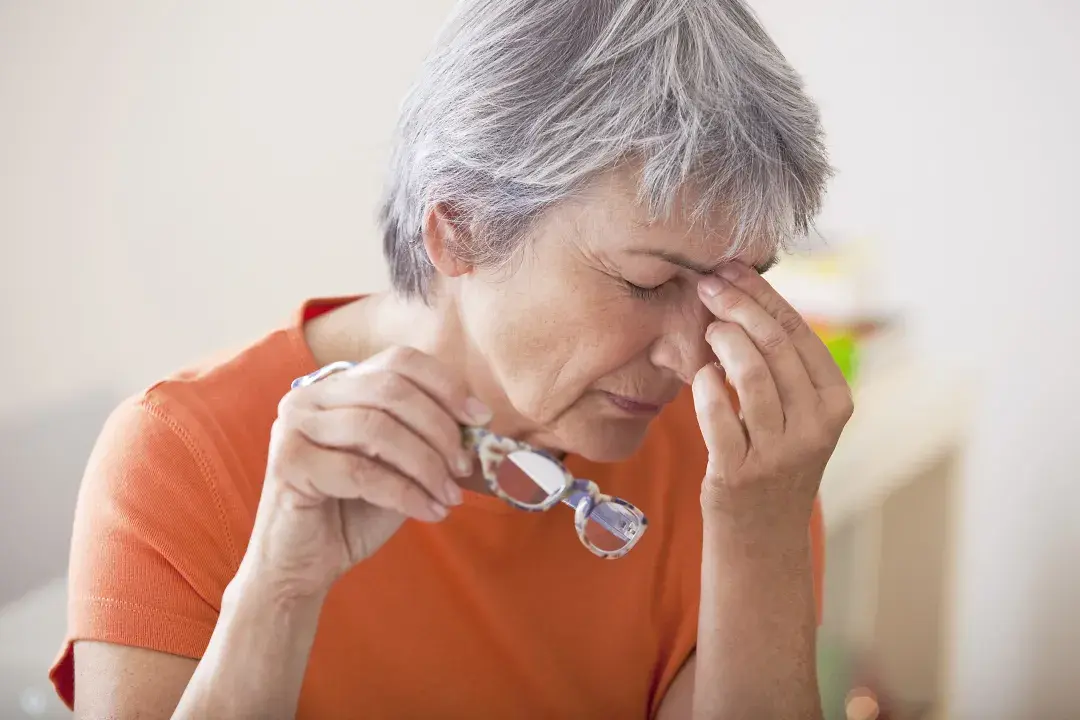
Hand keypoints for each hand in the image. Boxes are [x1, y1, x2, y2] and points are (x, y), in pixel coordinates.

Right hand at [240, 346, 489, 598]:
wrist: (303, 566)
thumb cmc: (354, 512)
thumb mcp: (400, 465)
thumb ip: (427, 436)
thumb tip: (479, 420)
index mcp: (339, 385)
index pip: (400, 361)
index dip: (446, 385)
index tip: (480, 418)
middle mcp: (310, 396)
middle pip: (391, 390)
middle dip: (439, 429)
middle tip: (465, 467)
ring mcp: (293, 427)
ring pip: (377, 429)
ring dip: (426, 464)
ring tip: (450, 496)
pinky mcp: (288, 464)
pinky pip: (361, 472)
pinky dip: (406, 494)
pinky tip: (430, 513)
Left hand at [692, 263, 853, 533]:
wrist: (762, 535)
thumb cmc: (773, 459)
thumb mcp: (797, 412)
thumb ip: (783, 362)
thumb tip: (748, 290)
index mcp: (835, 401)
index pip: (798, 330)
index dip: (759, 293)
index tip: (727, 268)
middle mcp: (816, 426)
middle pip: (774, 344)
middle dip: (736, 305)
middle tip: (705, 286)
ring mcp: (780, 452)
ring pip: (750, 374)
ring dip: (721, 341)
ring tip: (707, 332)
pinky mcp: (740, 474)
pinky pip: (718, 416)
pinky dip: (704, 387)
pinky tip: (699, 376)